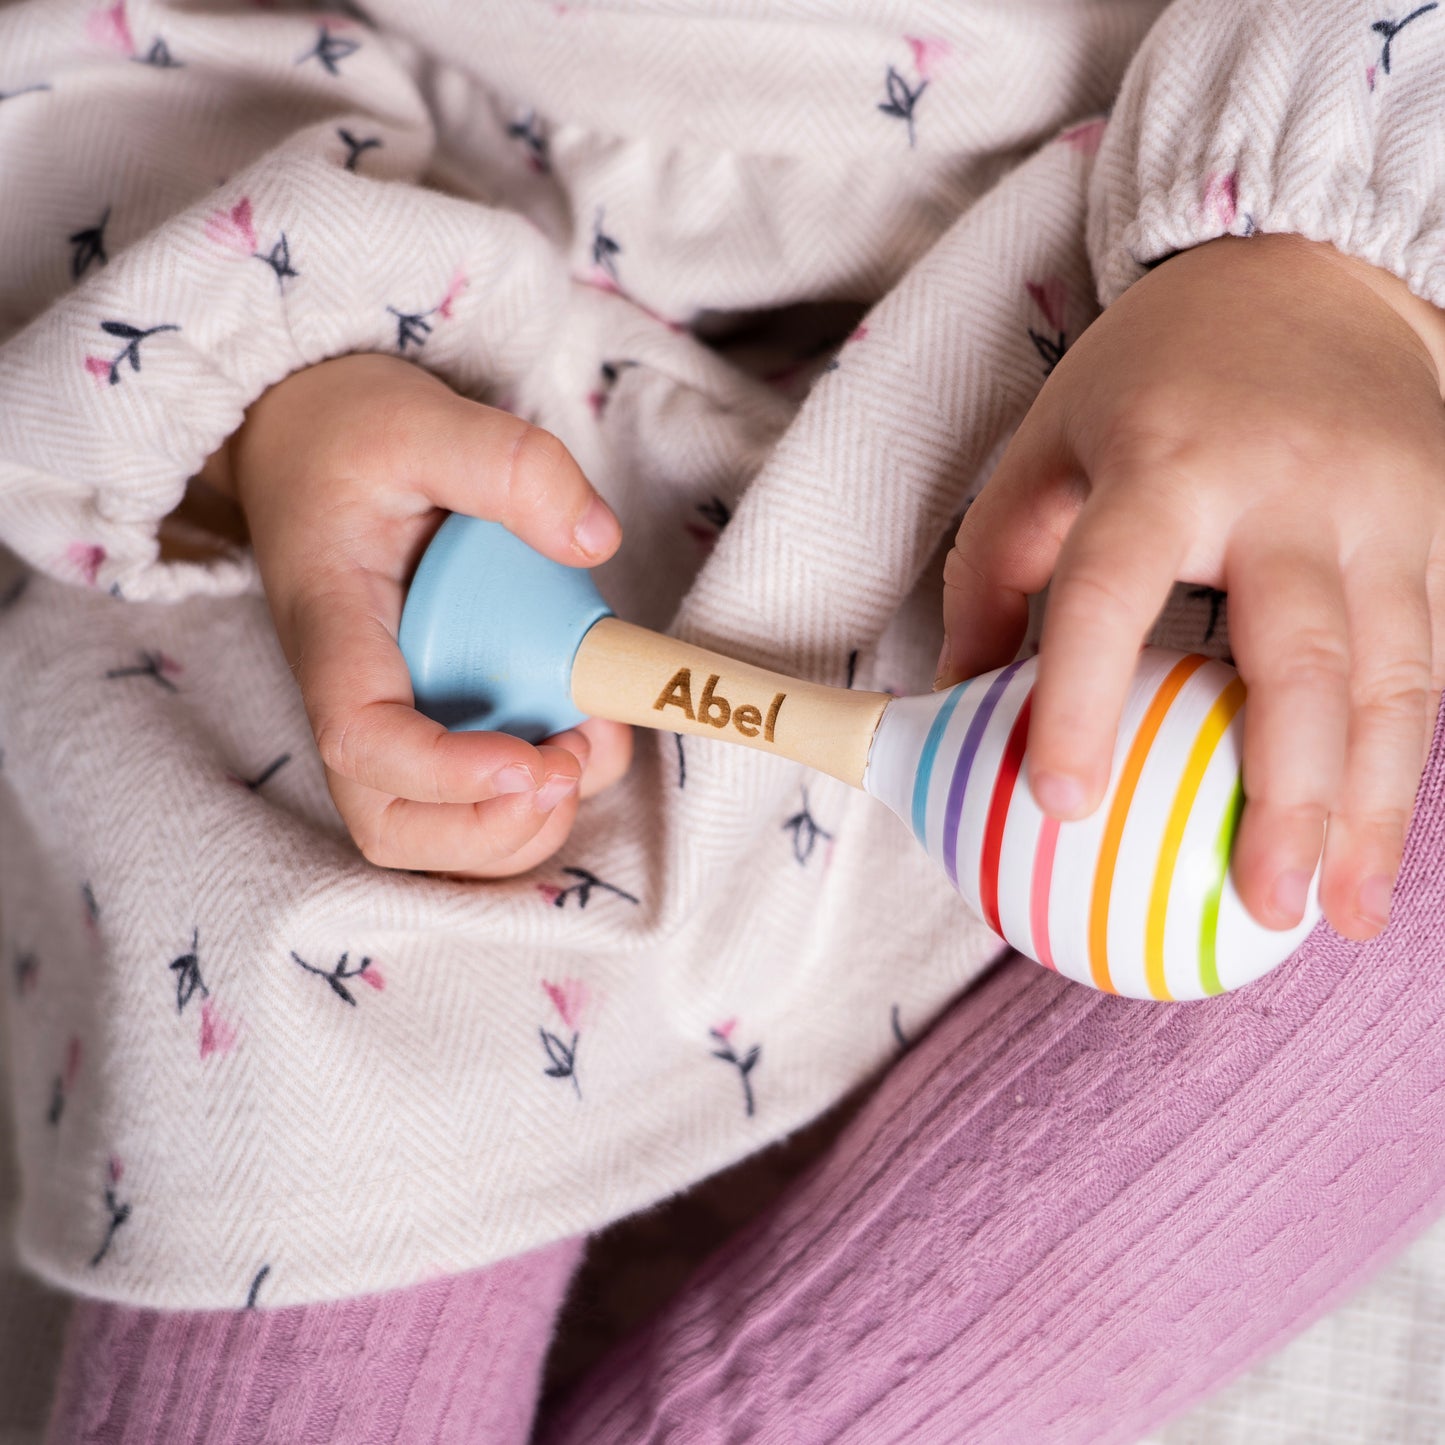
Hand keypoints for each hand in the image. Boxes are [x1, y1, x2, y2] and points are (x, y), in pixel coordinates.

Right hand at [213, 353, 631, 876]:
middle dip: (489, 828)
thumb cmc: (346, 432)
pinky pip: (467, 801)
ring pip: (433, 834)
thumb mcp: (421, 417)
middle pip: (390, 825)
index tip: (532, 758)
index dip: (445, 775)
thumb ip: (508, 464)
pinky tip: (582, 738)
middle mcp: (351, 694)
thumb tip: (593, 540)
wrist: (301, 436)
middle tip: (571, 760)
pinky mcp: (427, 715)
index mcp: (333, 630)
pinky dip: (529, 804)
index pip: (362, 740)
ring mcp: (390, 714)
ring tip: (588, 748)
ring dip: (520, 827)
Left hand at [938, 233, 1444, 941]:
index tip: (1061, 804)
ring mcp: (1386, 508)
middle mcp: (1290, 489)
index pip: (1115, 590)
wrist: (1309, 270)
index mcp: (1167, 461)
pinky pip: (1431, 661)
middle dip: (1286, 795)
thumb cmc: (1152, 377)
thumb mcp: (1044, 447)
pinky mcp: (1443, 525)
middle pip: (1300, 658)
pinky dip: (1403, 761)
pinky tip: (1376, 842)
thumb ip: (993, 571)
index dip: (1084, 699)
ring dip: (1372, 808)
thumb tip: (955, 706)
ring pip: (1396, 678)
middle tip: (1255, 907)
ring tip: (1342, 914)